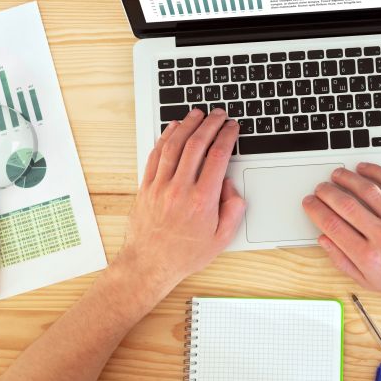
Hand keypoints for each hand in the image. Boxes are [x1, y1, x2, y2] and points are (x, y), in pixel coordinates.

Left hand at [113, 108, 245, 312]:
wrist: (149, 265)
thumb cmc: (184, 255)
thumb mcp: (221, 239)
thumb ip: (233, 210)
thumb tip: (230, 187)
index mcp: (202, 200)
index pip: (218, 156)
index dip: (227, 136)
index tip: (232, 127)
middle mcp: (180, 189)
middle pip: (196, 144)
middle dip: (210, 124)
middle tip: (218, 114)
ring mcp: (160, 186)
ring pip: (174, 145)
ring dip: (187, 125)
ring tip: (197, 114)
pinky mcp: (146, 187)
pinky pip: (155, 155)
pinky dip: (165, 138)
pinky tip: (172, 129)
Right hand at [302, 163, 380, 302]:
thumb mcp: (369, 282)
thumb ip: (343, 261)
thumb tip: (324, 240)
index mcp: (368, 256)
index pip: (332, 226)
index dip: (316, 210)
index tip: (310, 203)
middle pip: (346, 205)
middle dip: (327, 193)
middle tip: (320, 188)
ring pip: (367, 190)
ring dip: (347, 179)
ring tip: (337, 175)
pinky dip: (376, 172)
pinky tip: (364, 169)